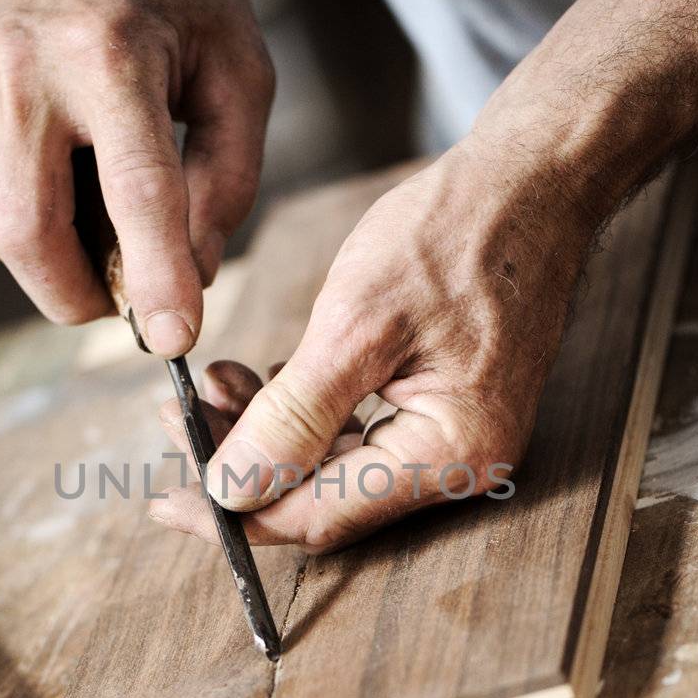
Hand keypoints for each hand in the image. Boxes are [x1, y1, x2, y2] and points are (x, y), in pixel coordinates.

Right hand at [0, 0, 273, 351]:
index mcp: (109, 51)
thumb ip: (227, 178)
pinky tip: (68, 159)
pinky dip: (34, 208)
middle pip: (26, 233)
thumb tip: (193, 274)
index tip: (175, 340)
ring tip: (105, 201)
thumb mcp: (241, 68)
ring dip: (58, 252)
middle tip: (129, 297)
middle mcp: (23, 68)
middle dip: (78, 295)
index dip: (155, 278)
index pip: (133, 192)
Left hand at [149, 110, 600, 551]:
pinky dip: (303, 413)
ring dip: (267, 435)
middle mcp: (459, 462)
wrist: (531, 180)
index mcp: (448, 452)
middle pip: (324, 498)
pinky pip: (358, 435)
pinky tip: (261, 379)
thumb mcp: (356, 324)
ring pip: (334, 467)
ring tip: (214, 382)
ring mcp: (454, 436)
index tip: (166, 501)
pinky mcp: (442, 407)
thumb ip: (293, 418)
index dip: (235, 514)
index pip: (319, 516)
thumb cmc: (456, 234)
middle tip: (178, 418)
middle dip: (244, 466)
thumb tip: (231, 492)